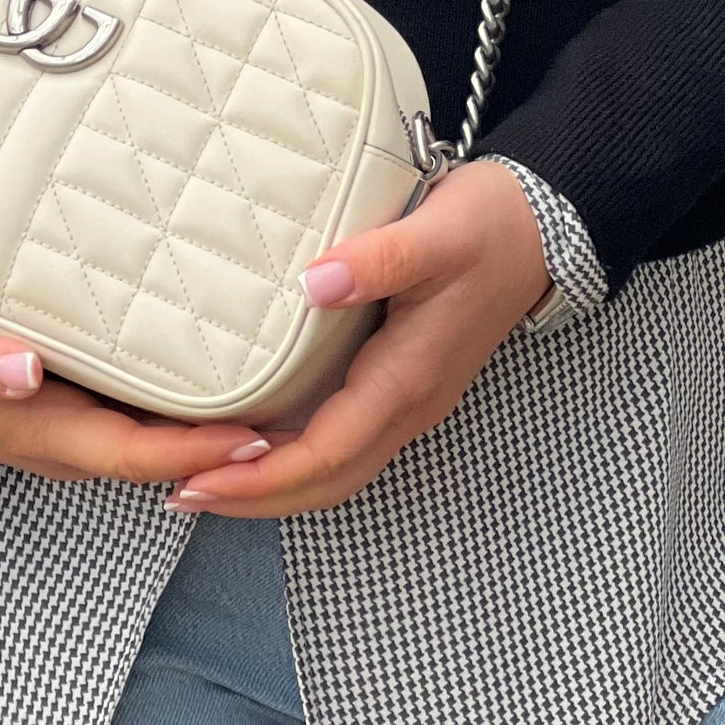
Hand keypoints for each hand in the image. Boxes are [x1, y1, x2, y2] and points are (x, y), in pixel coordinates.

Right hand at [0, 301, 273, 483]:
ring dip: (210, 427)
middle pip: (162, 455)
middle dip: (227, 447)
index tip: (256, 437)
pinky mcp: (69, 403)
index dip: (198, 453)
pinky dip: (180, 402)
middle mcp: (69, 439)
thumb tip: (25, 369)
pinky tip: (217, 367)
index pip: (139, 455)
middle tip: (301, 418)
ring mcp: (71, 425)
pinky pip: (137, 413)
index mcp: (46, 433)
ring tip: (280, 393)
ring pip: (154, 437)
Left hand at [161, 158, 551, 518]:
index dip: (261, 479)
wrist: (541, 225)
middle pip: (327, 481)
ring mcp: (410, 398)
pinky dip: (298, 454)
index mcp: (408, 380)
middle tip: (183, 494)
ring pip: (337, 467)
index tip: (200, 482)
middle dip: (256, 498)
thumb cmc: (489, 226)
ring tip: (209, 475)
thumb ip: (378, 259)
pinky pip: (345, 438)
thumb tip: (315, 283)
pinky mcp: (405, 380)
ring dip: (275, 483)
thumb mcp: (436, 233)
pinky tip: (261, 433)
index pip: (327, 454)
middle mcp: (409, 404)